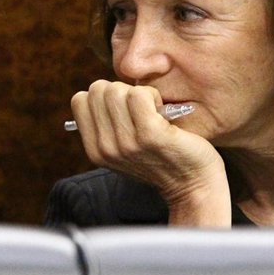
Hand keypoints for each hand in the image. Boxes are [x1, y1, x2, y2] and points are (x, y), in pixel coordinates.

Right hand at [70, 80, 231, 226]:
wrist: (193, 185)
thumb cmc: (161, 159)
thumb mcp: (122, 150)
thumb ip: (106, 127)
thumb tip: (98, 92)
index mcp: (95, 150)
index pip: (80, 100)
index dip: (103, 96)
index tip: (123, 110)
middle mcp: (106, 148)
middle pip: (98, 90)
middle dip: (121, 91)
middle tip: (140, 110)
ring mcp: (126, 142)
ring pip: (116, 90)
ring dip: (138, 93)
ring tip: (152, 111)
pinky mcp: (150, 134)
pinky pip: (139, 94)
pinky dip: (152, 95)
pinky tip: (161, 111)